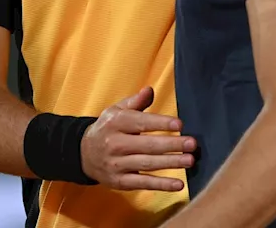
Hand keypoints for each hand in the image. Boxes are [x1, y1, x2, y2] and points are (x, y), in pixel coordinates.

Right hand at [81, 86, 195, 190]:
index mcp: (115, 123)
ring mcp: (117, 164)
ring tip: (190, 160)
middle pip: (147, 145)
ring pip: (147, 164)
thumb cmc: (108, 128)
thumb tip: (150, 90)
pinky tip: (179, 184)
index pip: (140, 122)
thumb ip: (135, 102)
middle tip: (192, 143)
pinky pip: (143, 183)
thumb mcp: (116, 111)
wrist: (84, 153)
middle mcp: (115, 144)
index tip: (179, 124)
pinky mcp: (120, 181)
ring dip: (170, 163)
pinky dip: (162, 185)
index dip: (160, 123)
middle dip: (171, 144)